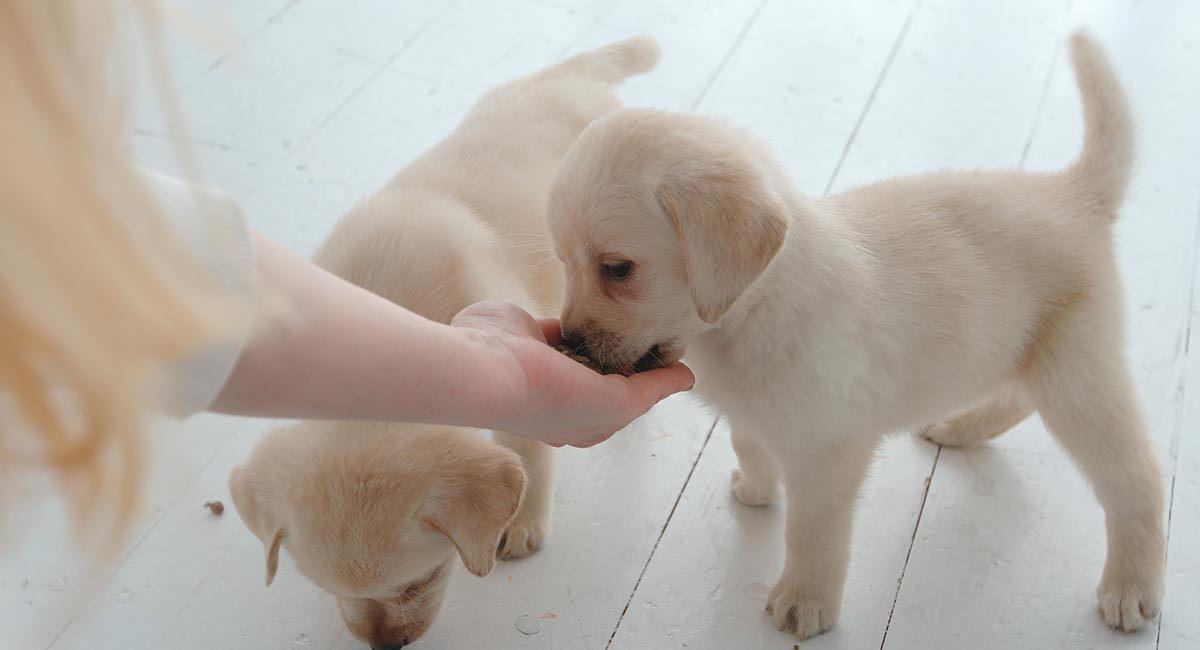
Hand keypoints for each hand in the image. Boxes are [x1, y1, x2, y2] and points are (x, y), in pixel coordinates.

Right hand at [451, 301, 693, 446]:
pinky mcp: (534, 335)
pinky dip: (584, 316)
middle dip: (630, 353)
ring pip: (590, 348)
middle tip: (657, 324)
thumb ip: (651, 390)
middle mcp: (566, 397)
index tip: (674, 349)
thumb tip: (688, 378)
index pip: (629, 400)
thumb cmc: (552, 397)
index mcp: (584, 424)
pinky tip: (603, 300)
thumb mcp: (615, 405)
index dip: (653, 379)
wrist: (489, 369)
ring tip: (637, 309)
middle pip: (611, 373)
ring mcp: (548, 366)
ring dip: (608, 333)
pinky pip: (568, 325)